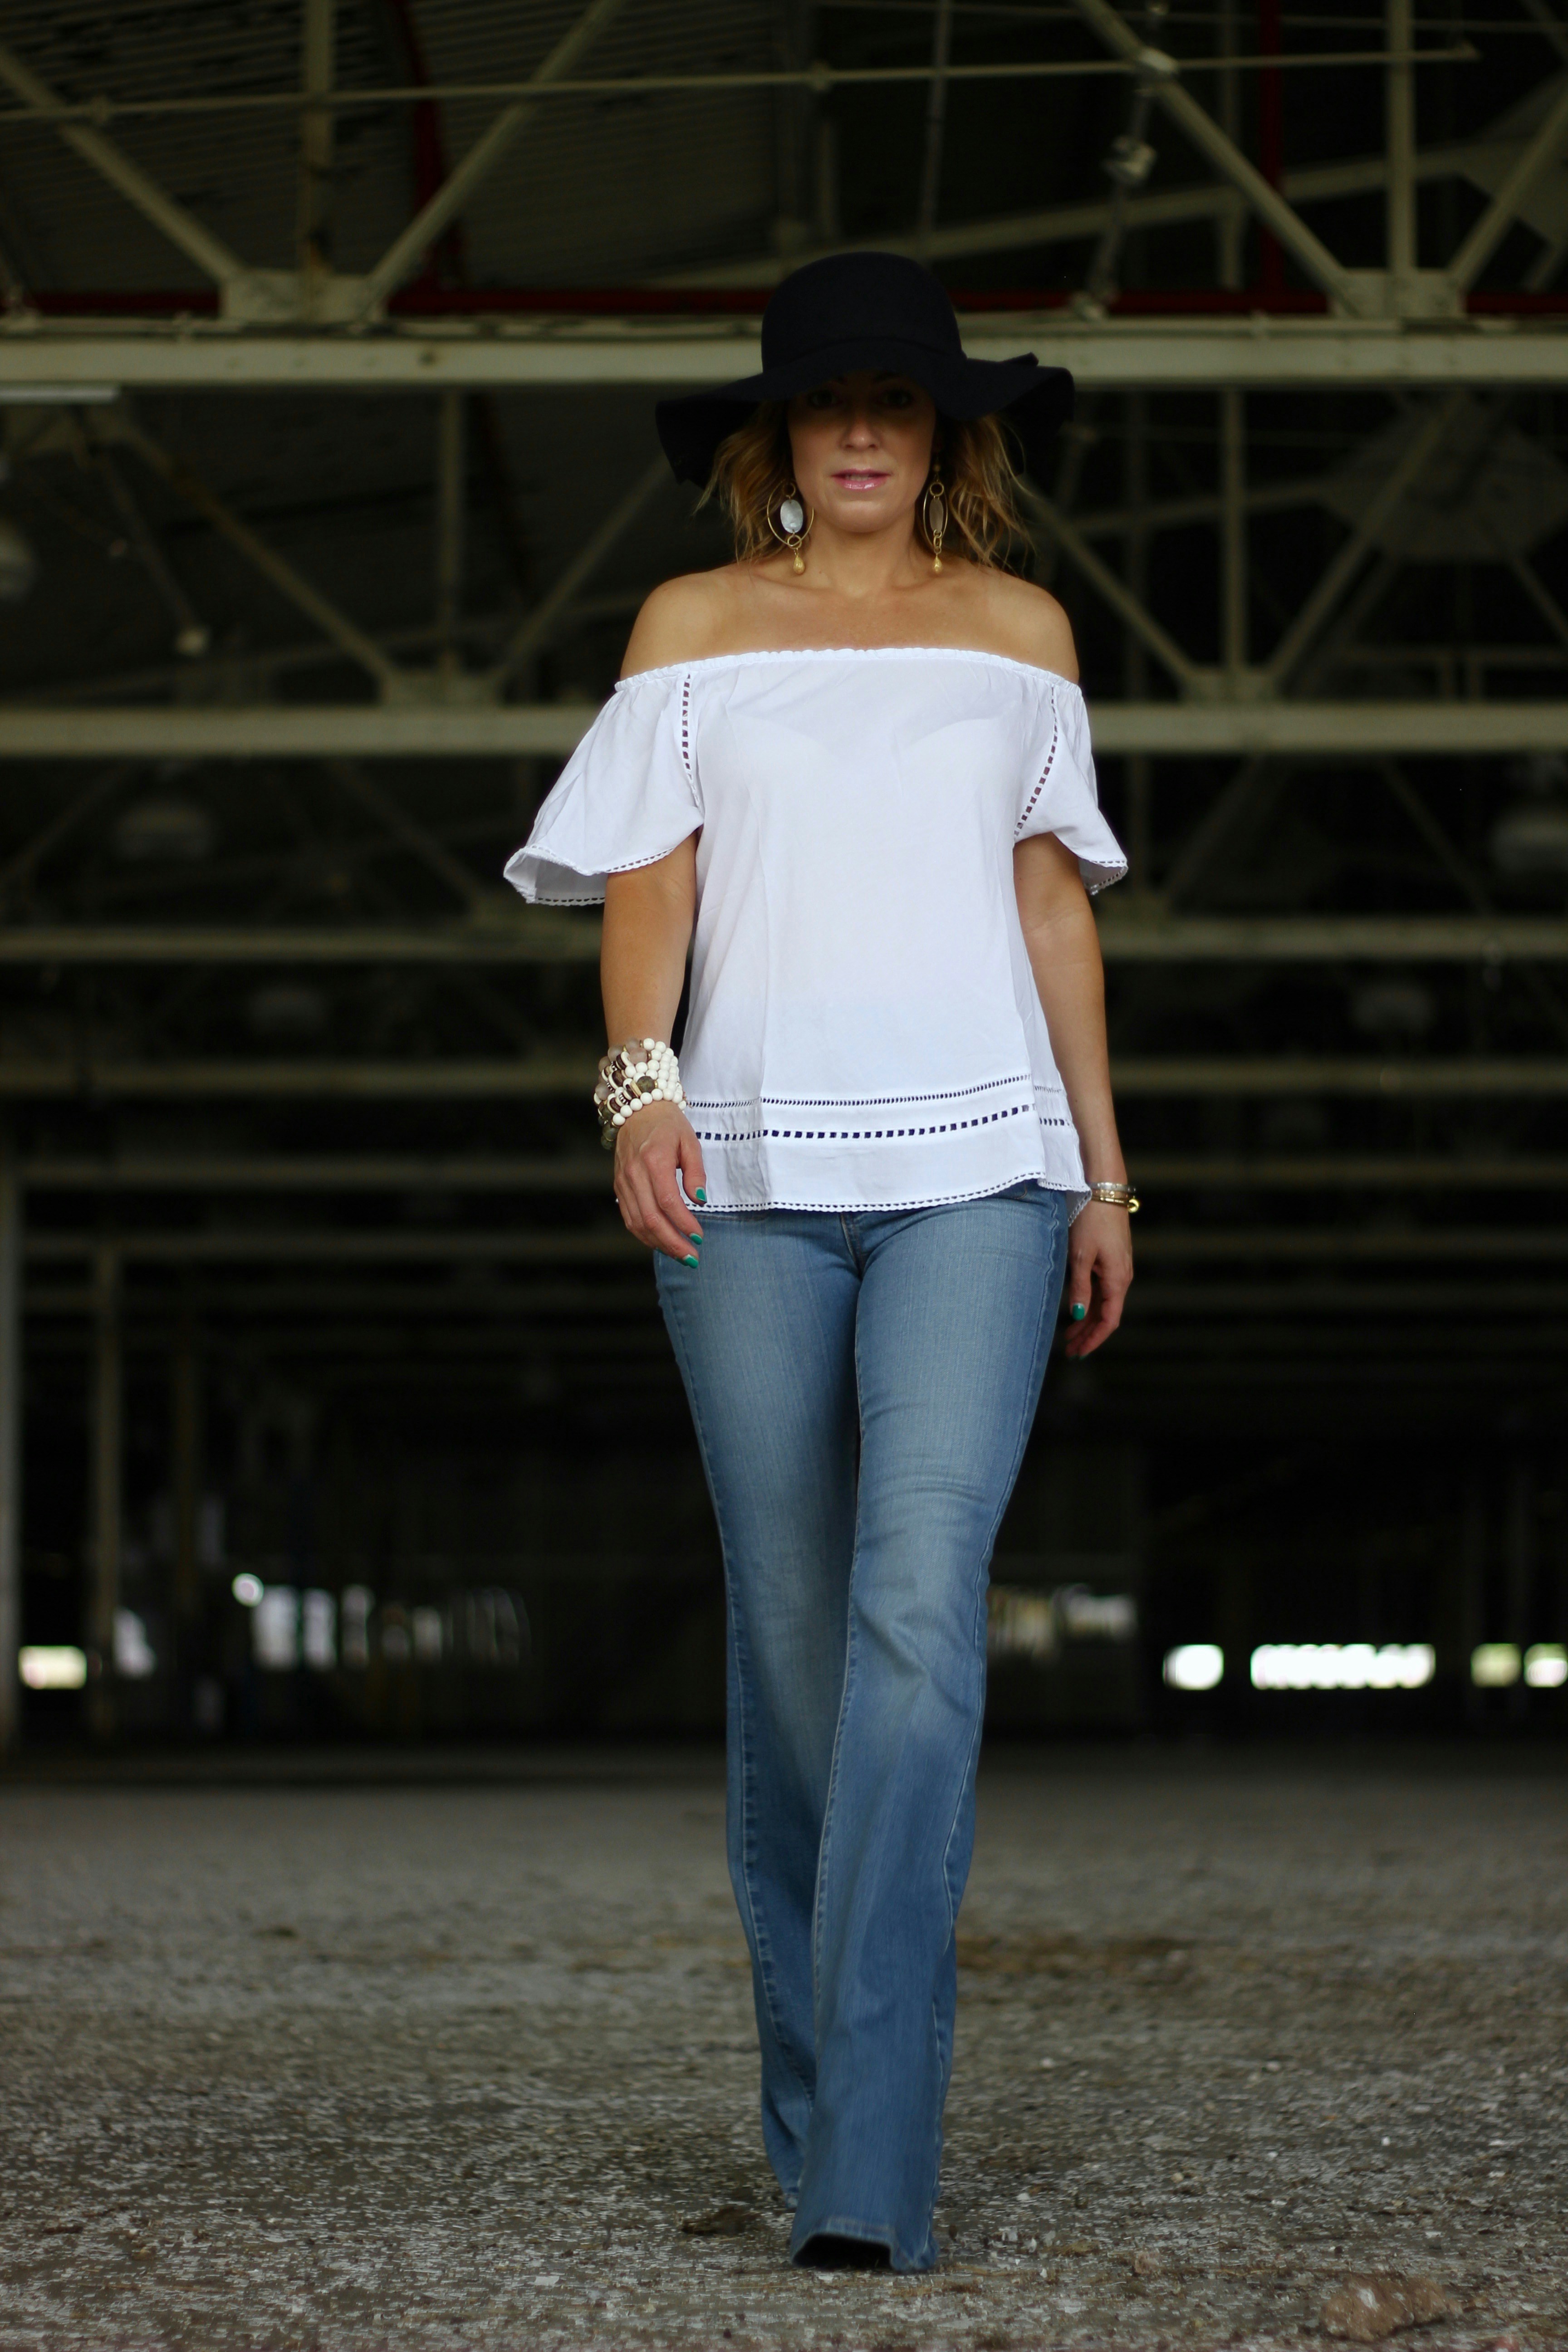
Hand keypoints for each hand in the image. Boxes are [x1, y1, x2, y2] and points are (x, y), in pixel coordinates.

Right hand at [613, 1100, 707, 1264]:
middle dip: (672, 1243)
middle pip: (651, 1218)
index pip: (668, 1202)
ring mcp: (623, 1182)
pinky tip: (662, 1242)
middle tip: (692, 1257)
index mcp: (654, 1160)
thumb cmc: (668, 1125)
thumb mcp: (690, 1142)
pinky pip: (629, 1218)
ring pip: (637, 1223)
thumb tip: (701, 1201)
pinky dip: (645, 1235)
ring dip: (659, 1244)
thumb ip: (696, 1173)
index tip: (699, 1237)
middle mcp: (634, 1174)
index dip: (684, 1223)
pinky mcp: (619, 1187)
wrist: (638, 1110)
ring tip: (680, 1255)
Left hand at [1062, 1200, 1131, 1357]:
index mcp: (1117, 1279)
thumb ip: (1079, 1287)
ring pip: (1104, 1303)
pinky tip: (1076, 1309)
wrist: (1104, 1189)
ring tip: (1069, 1335)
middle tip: (1069, 1350)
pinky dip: (1090, 1303)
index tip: (1079, 1352)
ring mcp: (1118, 1267)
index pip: (1109, 1321)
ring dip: (1088, 1320)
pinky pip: (1103, 1289)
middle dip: (1088, 1334)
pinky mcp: (1112, 1258)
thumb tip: (1076, 1315)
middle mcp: (1122, 1276)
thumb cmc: (1091, 1220)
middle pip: (1106, 1315)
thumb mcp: (1080, 1256)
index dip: (1094, 1339)